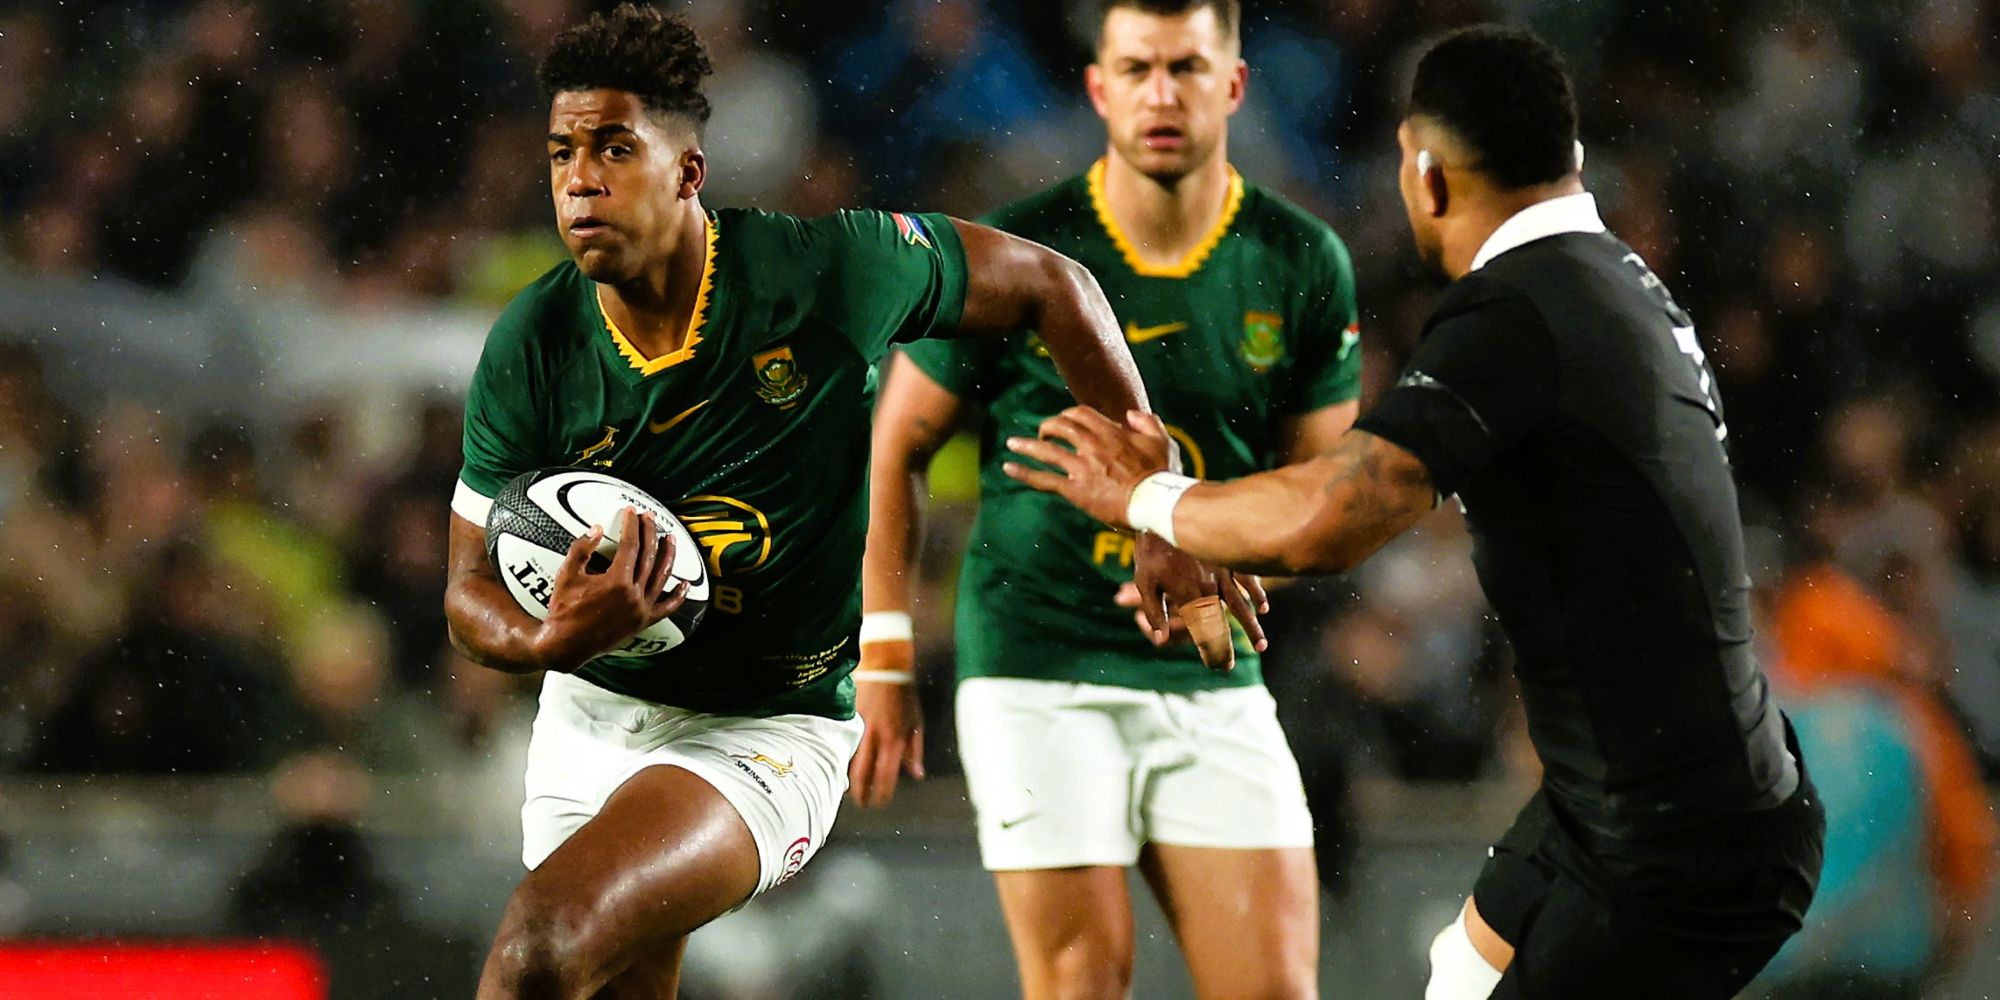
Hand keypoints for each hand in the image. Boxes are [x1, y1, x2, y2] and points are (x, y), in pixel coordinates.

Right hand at [531, 506, 687, 671]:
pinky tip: (685, 585)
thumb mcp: (566, 575)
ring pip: (661, 577)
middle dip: (650, 533)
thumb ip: (581, 549)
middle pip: (648, 556)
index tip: (631, 513)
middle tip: (650, 519)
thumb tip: (595, 528)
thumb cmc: (563, 611)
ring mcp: (640, 609)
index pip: (630, 545)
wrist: (564, 645)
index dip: (632, 526)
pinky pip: (666, 609)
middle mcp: (633, 595)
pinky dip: (677, 597)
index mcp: (616, 581)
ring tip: (670, 539)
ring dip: (668, 555)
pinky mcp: (642, 622)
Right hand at [848, 639, 924, 806]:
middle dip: (860, 794)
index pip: (886, 776)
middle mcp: (876, 736)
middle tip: (861, 803)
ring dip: (850, 780)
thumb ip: (915, 751)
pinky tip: (843, 768)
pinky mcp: (848, 719)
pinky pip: (844, 746)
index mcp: (895, 739)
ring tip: (851, 790)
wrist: (884, 666)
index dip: (882, 794)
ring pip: (849, 762)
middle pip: (862, 774)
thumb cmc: (904, 695)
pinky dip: (844, 760)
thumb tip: (916, 775)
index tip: (879, 803)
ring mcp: (860, 728)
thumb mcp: (917, 723)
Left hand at [1003, 407, 1171, 528]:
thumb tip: (1130, 414)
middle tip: (1043, 433)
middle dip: (1048, 426)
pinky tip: (1009, 468)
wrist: (1155, 501)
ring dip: (1027, 445)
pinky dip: (1024, 473)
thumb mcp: (1162, 441)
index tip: (1065, 422)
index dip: (1068, 415)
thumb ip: (1148, 422)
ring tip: (1013, 444)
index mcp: (1110, 432)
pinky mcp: (1075, 490)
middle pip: (1060, 426)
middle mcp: (1092, 445)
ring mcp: (1081, 467)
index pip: (1080, 414)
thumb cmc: (1161, 474)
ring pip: (1046, 450)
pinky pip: (1043, 479)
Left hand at [1130, 534, 1267, 670]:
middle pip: (1223, 626)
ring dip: (1251, 628)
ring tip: (1261, 646)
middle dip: (1225, 648)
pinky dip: (1257, 595)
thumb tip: (1162, 640)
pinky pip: (1248, 581)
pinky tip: (1264, 607)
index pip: (1204, 635)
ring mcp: (1223, 574)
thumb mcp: (1145, 584)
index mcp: (1190, 599)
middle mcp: (1210, 590)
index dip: (1211, 653)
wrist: (1164, 512)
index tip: (1217, 667)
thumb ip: (1157, 613)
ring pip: (1241, 607)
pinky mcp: (1229, 559)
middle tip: (1227, 666)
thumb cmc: (1150, 551)